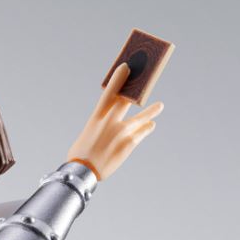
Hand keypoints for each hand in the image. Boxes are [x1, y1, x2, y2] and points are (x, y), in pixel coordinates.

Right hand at [66, 63, 163, 179]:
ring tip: (159, 106)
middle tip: (146, 78)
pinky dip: (146, 128)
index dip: (118, 79)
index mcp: (96, 118)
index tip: (126, 67)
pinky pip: (142, 133)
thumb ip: (99, 125)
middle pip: (126, 101)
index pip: (109, 93)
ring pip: (140, 118)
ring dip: (151, 111)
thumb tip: (110, 124)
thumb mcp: (86, 134)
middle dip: (137, 89)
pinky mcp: (129, 144)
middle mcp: (110, 122)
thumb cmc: (80, 154)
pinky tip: (151, 125)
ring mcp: (121, 132)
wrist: (83, 172)